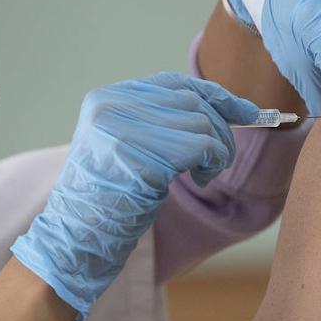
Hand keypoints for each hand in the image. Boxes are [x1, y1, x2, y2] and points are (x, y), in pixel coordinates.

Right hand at [10, 72, 258, 320]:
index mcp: (105, 99)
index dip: (212, 94)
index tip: (244, 110)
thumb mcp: (126, 146)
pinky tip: (202, 179)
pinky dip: (214, 162)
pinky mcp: (142, 158)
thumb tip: (224, 106)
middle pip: (191, 100)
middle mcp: (111, 107)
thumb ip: (160, 120)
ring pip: (202, 122)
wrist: (76, 237)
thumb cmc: (109, 198)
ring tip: (206, 173)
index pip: (172, 82)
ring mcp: (124, 131)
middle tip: (221, 157)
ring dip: (219, 149)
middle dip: (221, 126)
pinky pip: (202, 146)